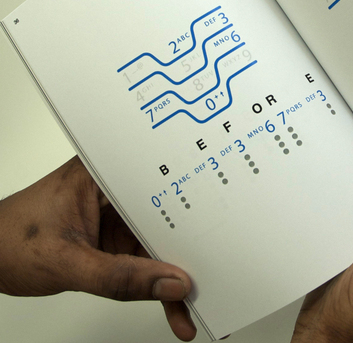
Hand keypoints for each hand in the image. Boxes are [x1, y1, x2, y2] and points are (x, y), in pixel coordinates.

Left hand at [0, 156, 196, 340]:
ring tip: (190, 304)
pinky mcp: (115, 236)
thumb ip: (120, 278)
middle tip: (208, 276)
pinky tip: (169, 303)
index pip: (156, 186)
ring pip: (156, 240)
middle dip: (185, 249)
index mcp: (103, 172)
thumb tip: (170, 285)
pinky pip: (144, 258)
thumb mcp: (68, 263)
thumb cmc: (10, 240)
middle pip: (163, 215)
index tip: (208, 240)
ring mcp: (117, 213)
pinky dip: (155, 282)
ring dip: (172, 273)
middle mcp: (116, 188)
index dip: (187, 210)